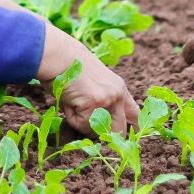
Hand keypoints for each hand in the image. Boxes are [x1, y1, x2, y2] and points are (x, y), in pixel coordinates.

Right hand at [0, 0, 138, 135]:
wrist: (59, 54)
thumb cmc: (70, 67)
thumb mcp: (94, 83)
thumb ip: (103, 102)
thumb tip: (101, 128)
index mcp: (119, 88)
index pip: (134, 114)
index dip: (131, 129)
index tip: (126, 138)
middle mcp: (117, 94)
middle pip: (119, 130)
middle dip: (105, 135)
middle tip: (90, 130)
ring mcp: (107, 99)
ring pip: (99, 130)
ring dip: (85, 125)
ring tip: (75, 106)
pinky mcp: (93, 103)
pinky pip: (82, 125)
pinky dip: (72, 118)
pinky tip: (69, 101)